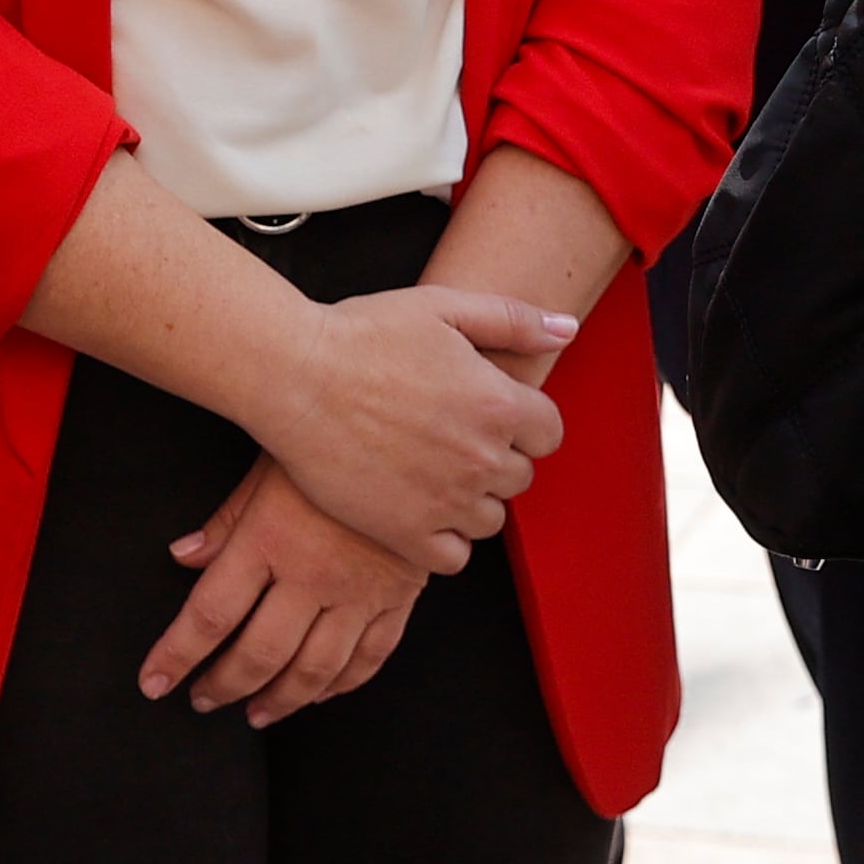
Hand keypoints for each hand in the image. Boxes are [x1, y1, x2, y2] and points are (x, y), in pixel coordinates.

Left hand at [143, 458, 426, 722]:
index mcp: (270, 539)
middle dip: (223, 686)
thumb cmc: (331, 437)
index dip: (176, 655)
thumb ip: (226, 521)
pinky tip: (319, 693)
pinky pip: (368, 658)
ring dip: (280, 700)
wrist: (415, 430)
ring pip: (314, 670)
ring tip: (256, 712)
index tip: (154, 681)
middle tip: (203, 700)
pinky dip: (340, 685)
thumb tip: (183, 556)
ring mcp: (360, 592)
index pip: (209, 615)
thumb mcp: (267, 465)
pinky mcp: (399, 597)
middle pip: (259, 654)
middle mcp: (313, 575)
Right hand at [248, 284, 573, 572]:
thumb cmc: (364, 335)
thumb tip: (566, 329)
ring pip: (490, 519)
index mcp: (498, 403)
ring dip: (472, 499)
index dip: (524, 421)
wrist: (296, 378)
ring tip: (432, 470)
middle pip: (520, 477)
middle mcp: (481, 458)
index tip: (491, 411)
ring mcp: (446, 502)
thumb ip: (513, 319)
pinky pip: (453, 557)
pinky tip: (419, 508)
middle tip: (451, 435)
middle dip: (496, 457)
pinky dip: (444, 539)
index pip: (550, 432)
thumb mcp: (443, 305)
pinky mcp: (407, 533)